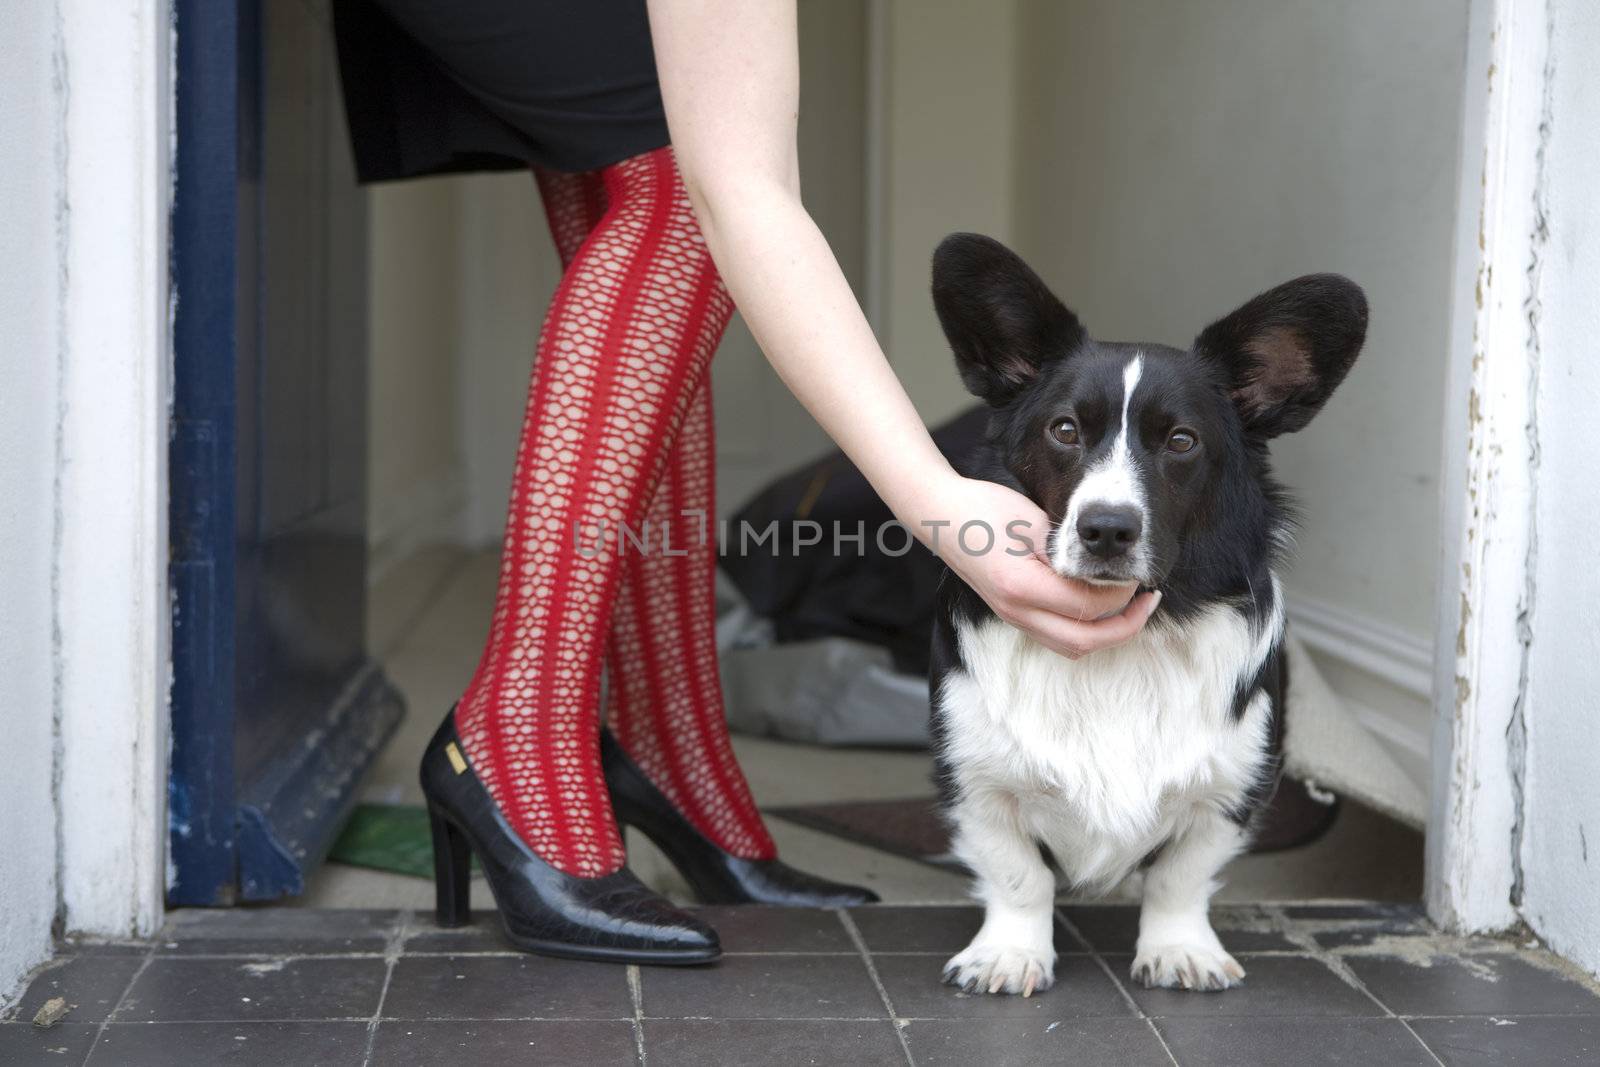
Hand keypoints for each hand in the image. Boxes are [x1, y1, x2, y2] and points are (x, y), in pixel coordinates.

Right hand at [914, 475, 1160, 658]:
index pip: (1087, 607)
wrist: (940, 515)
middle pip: (1084, 641)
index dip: (1121, 595)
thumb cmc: (983, 509)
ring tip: (1130, 607)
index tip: (1137, 574)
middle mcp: (1017, 611)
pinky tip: (1099, 607)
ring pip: (1072, 646)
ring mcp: (1013, 617)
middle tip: (1148, 600)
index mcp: (1022, 586)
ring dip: (1106, 634)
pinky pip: (1057, 637)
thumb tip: (1106, 570)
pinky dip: (1085, 629)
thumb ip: (1067, 550)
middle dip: (1125, 626)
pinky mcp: (1013, 615)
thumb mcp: (1030, 520)